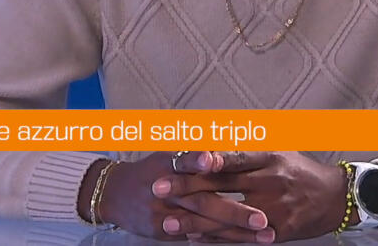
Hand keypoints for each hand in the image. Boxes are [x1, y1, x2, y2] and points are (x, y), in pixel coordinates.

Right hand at [82, 152, 273, 241]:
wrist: (113, 194)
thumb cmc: (151, 169)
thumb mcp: (168, 153)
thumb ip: (195, 150)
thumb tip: (225, 141)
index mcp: (168, 165)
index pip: (184, 161)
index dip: (198, 160)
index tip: (214, 159)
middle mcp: (166, 191)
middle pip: (202, 202)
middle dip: (235, 212)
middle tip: (263, 219)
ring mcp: (164, 214)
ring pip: (205, 225)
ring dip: (236, 232)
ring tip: (264, 235)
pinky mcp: (163, 231)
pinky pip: (196, 237)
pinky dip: (220, 240)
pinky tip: (244, 243)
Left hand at [156, 152, 349, 242]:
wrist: (334, 199)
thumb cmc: (300, 171)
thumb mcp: (278, 150)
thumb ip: (246, 148)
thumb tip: (211, 139)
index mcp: (269, 157)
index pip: (232, 157)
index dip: (205, 159)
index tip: (179, 158)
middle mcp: (270, 182)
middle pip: (222, 186)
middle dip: (187, 187)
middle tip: (157, 188)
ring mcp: (272, 209)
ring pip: (226, 216)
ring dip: (194, 221)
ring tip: (167, 223)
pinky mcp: (275, 232)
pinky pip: (239, 238)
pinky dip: (214, 239)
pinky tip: (192, 239)